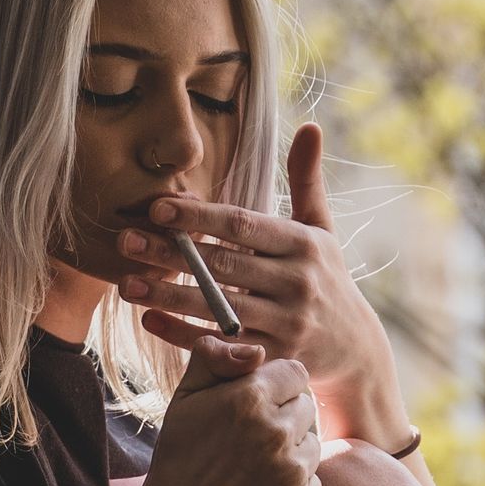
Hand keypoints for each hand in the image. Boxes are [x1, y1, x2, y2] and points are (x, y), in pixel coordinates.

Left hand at [119, 123, 409, 446]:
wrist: (357, 349)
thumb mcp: (323, 231)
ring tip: (126, 284)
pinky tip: (149, 321)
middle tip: (126, 240)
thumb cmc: (327, 279)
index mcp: (303, 245)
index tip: (158, 207)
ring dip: (168, 297)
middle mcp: (296, 283)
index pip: (244, 225)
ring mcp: (286, 325)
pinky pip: (222, 346)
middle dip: (172, 253)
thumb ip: (307, 181)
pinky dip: (183, 336)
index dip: (200, 216)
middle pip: (223, 265)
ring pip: (217, 308)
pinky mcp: (274, 359)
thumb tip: (311, 126)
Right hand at [128, 333, 322, 485]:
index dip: (276, 387)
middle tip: (248, 443)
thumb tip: (256, 351)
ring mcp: (294, 475)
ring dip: (290, 455)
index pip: (295, 374)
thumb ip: (216, 357)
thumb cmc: (181, 455)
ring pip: (312, 447)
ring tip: (252, 471)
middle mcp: (277, 434)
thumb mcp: (186, 396)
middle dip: (284, 419)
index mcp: (251, 399)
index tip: (255, 406)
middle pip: (307, 408)